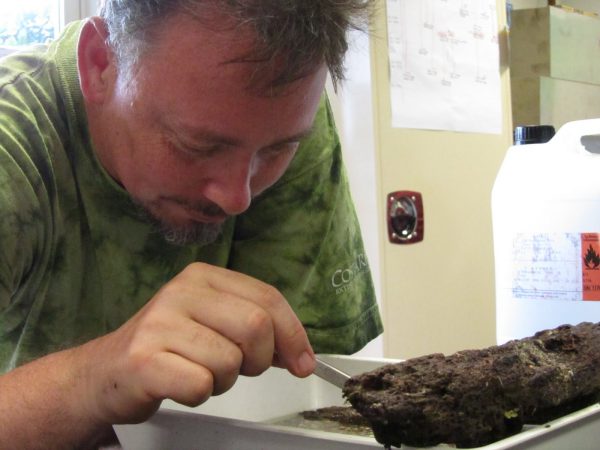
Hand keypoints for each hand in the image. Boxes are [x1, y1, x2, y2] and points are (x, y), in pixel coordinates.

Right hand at [75, 262, 315, 424]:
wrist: (106, 372)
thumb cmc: (167, 348)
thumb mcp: (214, 323)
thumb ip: (256, 327)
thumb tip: (300, 353)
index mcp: (203, 277)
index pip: (268, 298)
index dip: (294, 334)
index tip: (303, 362)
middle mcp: (181, 292)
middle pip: (256, 327)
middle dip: (260, 359)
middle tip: (240, 368)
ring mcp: (159, 324)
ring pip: (231, 360)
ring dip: (224, 380)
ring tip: (198, 372)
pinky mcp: (143, 359)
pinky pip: (201, 384)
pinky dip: (200, 394)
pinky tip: (179, 384)